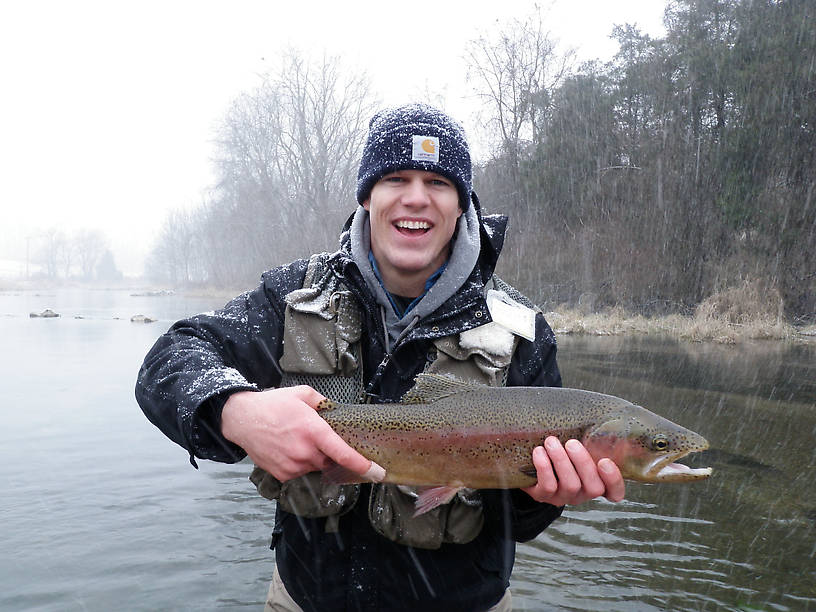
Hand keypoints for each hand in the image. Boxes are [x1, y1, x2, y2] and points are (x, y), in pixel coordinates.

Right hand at [220, 386, 382, 482]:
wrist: (242, 419)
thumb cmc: (273, 404)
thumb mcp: (302, 394)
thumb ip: (324, 402)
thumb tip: (336, 411)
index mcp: (313, 431)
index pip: (343, 454)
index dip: (363, 466)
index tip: (377, 472)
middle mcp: (304, 452)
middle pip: (330, 460)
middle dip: (328, 451)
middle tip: (313, 437)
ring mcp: (292, 465)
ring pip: (315, 466)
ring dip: (312, 456)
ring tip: (295, 439)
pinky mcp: (282, 474)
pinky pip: (300, 471)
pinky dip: (299, 462)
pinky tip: (287, 448)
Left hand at [522, 436, 624, 504]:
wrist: (527, 464)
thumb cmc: (559, 450)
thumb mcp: (575, 447)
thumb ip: (588, 440)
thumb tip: (598, 419)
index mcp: (595, 482)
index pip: (615, 492)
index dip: (614, 480)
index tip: (605, 461)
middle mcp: (582, 494)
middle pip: (594, 488)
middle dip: (583, 463)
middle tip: (572, 443)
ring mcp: (564, 497)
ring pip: (570, 485)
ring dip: (561, 461)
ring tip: (551, 441)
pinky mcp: (544, 496)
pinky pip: (547, 486)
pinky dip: (544, 467)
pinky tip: (539, 451)